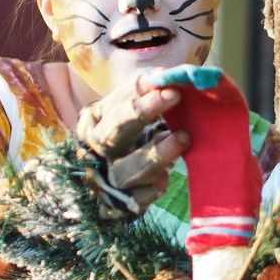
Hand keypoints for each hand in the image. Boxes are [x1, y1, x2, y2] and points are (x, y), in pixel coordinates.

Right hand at [76, 74, 190, 211]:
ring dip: (158, 153)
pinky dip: (153, 188)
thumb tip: (168, 74)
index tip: (164, 78)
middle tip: (174, 95)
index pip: (115, 103)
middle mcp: (96, 149)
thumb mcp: (133, 115)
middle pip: (113, 131)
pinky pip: (138, 198)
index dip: (137, 90)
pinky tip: (165, 180)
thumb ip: (147, 97)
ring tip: (184, 137)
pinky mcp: (121, 205)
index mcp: (96, 122)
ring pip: (128, 168)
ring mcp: (107, 178)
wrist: (111, 187)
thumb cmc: (131, 140)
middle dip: (142, 111)